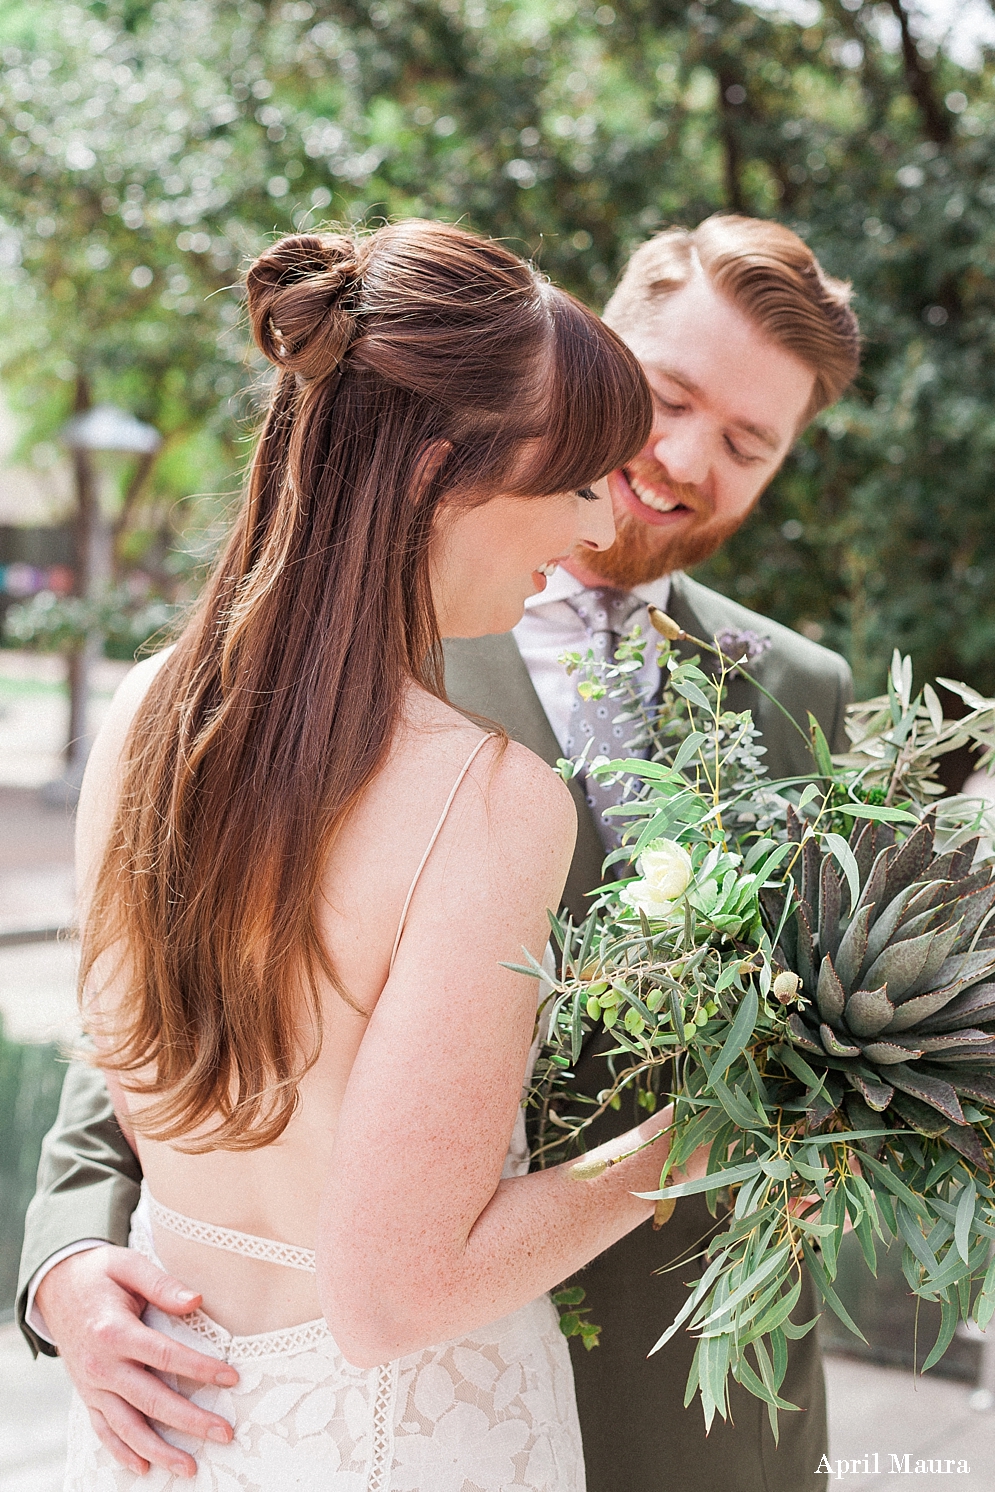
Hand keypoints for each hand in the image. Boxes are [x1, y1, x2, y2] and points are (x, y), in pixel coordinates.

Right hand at [35, 1245, 238, 1477]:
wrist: (56, 1285)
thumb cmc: (100, 1273)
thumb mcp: (129, 1265)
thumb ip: (162, 1285)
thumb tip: (197, 1300)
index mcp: (114, 1331)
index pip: (165, 1356)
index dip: (200, 1369)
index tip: (231, 1378)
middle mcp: (101, 1365)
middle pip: (151, 1400)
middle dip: (190, 1421)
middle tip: (224, 1433)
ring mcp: (92, 1385)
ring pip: (127, 1426)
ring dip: (159, 1450)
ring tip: (189, 1467)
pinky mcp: (86, 1394)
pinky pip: (103, 1430)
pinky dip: (122, 1452)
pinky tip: (143, 1468)